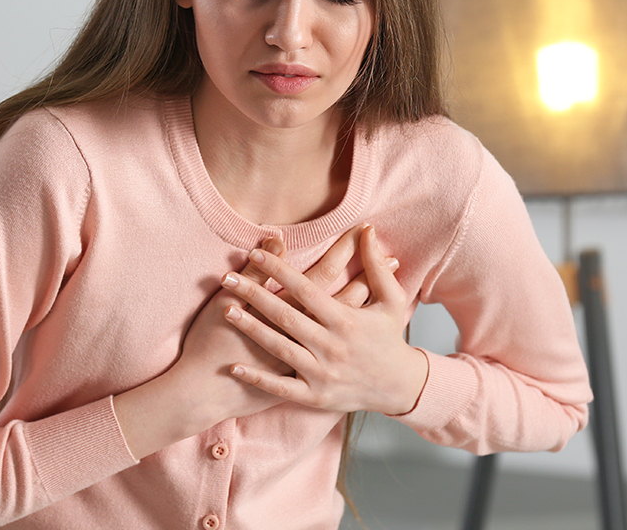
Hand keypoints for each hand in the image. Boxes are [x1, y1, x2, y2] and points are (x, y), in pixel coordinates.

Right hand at [115, 227, 383, 458]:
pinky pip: (337, 358)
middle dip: (367, 279)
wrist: (203, 393)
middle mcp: (303, 336)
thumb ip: (255, 271)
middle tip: (393, 262)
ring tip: (388, 294)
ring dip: (363, 310)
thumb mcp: (228, 300)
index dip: (342, 253)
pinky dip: (352, 343)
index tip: (362, 233)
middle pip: (342, 301)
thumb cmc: (211, 342)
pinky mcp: (303, 383)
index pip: (321, 275)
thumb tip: (276, 239)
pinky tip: (364, 337)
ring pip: (343, 331)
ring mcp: (306, 361)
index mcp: (285, 311)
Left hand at [220, 225, 427, 415]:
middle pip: (286, 316)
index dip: (279, 269)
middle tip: (227, 277)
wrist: (400, 389)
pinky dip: (258, 379)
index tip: (255, 251)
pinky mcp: (315, 397)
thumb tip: (368, 230)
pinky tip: (233, 368)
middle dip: (255, 294)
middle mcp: (332, 346)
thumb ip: (376, 266)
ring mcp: (322, 373)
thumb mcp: (391, 301)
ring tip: (225, 310)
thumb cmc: (390, 339)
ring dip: (251, 329)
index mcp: (346, 320)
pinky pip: (281, 388)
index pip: (306, 288)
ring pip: (280, 348)